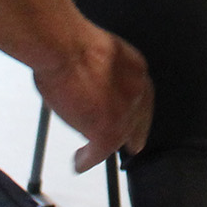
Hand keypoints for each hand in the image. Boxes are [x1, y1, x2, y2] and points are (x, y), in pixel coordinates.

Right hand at [31, 26, 153, 171]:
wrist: (64, 48)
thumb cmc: (70, 44)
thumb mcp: (99, 55)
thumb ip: (104, 73)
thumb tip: (90, 85)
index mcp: (136, 69)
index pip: (141, 96)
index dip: (134, 111)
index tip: (131, 120)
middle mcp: (137, 92)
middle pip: (137, 121)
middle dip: (132, 134)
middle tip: (131, 146)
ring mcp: (124, 114)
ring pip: (118, 137)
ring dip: (104, 147)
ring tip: (91, 154)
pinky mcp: (108, 132)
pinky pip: (98, 154)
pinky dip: (86, 160)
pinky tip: (79, 162)